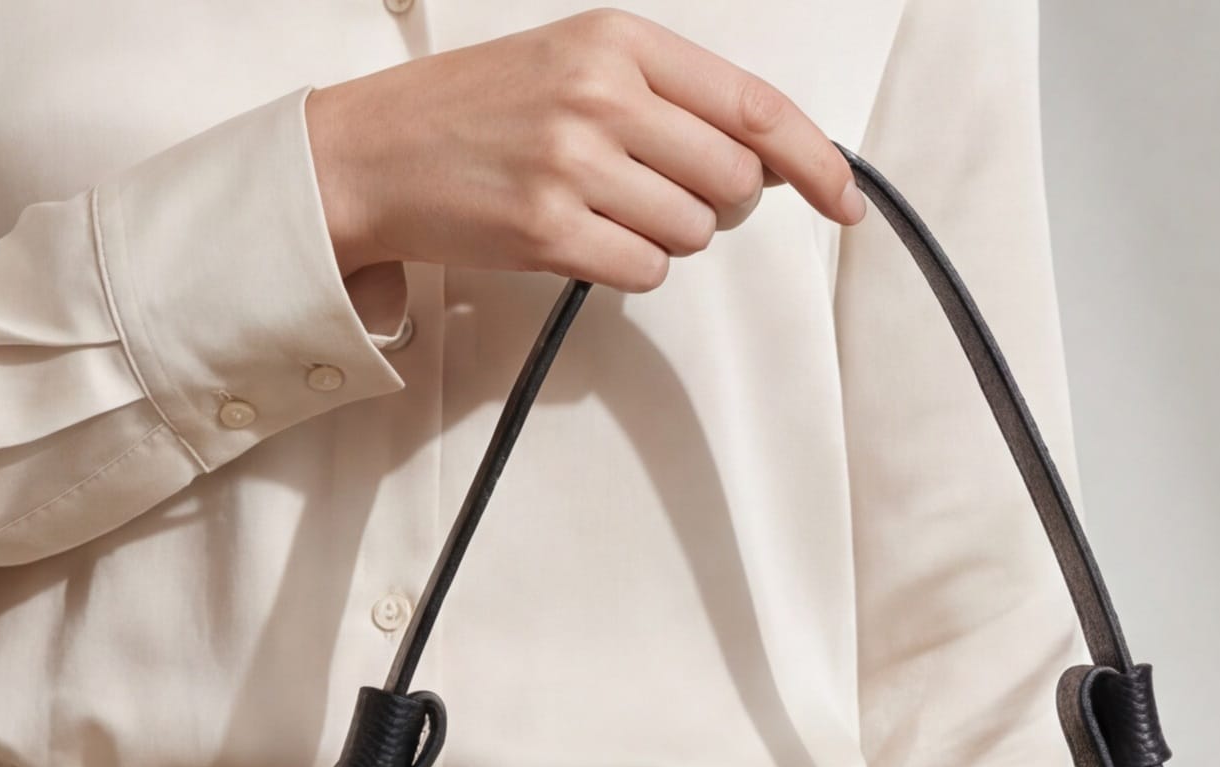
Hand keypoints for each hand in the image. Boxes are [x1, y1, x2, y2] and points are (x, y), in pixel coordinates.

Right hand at [306, 8, 864, 294]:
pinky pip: (645, 271)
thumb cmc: (481, 112)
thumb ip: (674, 100)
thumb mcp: (578, 65)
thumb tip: (769, 161)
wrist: (374, 152)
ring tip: (603, 208)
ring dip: (664, 237)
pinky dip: (629, 267)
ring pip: (691, 233)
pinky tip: (581, 238)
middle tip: (658, 193)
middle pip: (733, 182)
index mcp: (618, 41)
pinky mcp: (551, 231)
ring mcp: (575, 164)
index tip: (845, 199)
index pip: (753, 107)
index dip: (815, 161)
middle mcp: (603, 94)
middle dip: (715, 204)